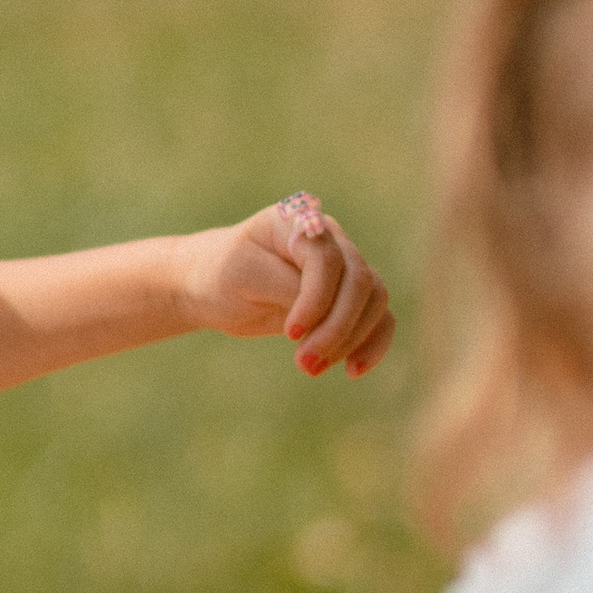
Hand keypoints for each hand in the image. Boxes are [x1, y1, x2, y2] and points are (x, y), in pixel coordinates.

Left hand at [181, 199, 395, 377]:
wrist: (213, 287)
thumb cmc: (221, 275)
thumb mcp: (242, 276)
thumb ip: (284, 285)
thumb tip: (327, 308)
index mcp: (298, 222)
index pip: (328, 260)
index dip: (317, 300)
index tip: (289, 334)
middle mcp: (329, 239)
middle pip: (359, 281)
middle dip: (337, 327)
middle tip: (304, 364)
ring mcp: (342, 266)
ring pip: (374, 300)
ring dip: (352, 340)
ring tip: (312, 368)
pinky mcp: (347, 296)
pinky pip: (379, 317)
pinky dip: (373, 344)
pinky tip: (353, 370)